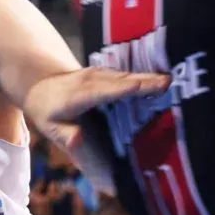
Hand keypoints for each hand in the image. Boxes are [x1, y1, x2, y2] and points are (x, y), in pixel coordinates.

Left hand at [25, 67, 169, 154]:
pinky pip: (128, 76)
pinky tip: (163, 82)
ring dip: (150, 78)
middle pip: (123, 81)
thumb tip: (78, 141)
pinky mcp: (108, 73)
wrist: (40, 86)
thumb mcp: (50, 128)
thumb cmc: (47, 112)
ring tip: (173, 82)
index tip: (148, 85)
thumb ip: (66, 136)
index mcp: (80, 95)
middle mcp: (93, 80)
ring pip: (128, 76)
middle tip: (172, 84)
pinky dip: (145, 79)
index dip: (129, 88)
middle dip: (147, 82)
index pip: (108, 90)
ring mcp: (101, 74)